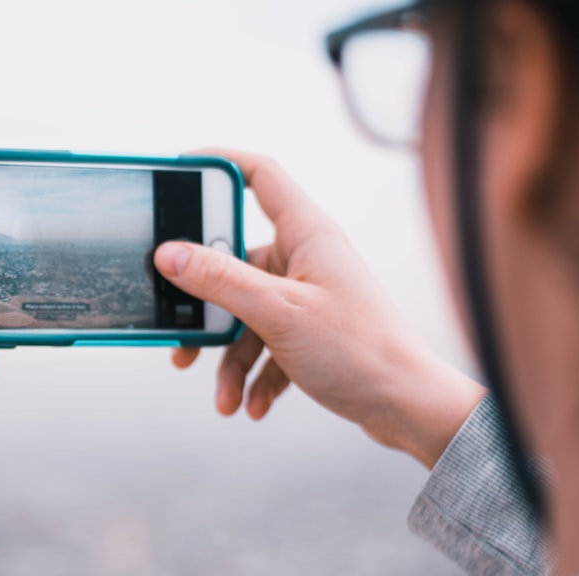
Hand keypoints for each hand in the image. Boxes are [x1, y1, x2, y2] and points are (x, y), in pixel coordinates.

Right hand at [154, 149, 483, 467]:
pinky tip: (251, 404)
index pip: (260, 175)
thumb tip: (170, 254)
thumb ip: (219, 280)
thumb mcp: (277, 313)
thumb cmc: (361, 351)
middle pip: (235, 264)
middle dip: (207, 307)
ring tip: (224, 395)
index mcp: (306, 234)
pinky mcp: (309, 334)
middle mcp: (306, 259)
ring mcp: (308, 297)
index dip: (219, 165)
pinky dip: (254, 376)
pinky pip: (266, 347)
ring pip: (246, 316)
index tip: (179, 174)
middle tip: (183, 330)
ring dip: (230, 360)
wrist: (409, 407)